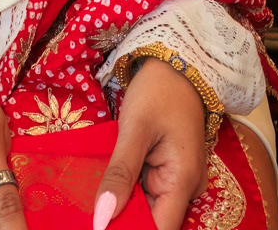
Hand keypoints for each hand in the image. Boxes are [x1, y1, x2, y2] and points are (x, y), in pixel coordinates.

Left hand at [95, 59, 209, 229]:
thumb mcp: (135, 129)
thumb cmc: (158, 91)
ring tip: (95, 197)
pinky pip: (146, 191)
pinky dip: (127, 190)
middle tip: (91, 209)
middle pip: (152, 221)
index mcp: (183, 181)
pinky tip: (107, 185)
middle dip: (122, 217)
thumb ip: (120, 174)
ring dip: (122, 204)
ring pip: (147, 208)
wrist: (176, 63)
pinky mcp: (168, 171)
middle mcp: (185, 188)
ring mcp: (177, 180)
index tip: (100, 225)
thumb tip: (102, 218)